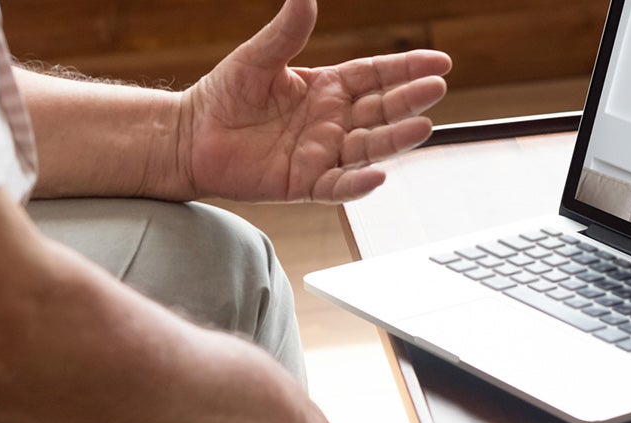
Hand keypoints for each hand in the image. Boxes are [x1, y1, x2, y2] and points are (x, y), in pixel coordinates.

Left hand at [176, 0, 451, 202]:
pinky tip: (378, 176)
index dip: (407, 69)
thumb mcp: (258, 57)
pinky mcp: (305, 183)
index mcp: (327, 88)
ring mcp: (322, 152)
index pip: (376, 76)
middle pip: (381, 109)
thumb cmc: (224, 95)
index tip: (439, 62)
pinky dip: (358, 184)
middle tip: (436, 89)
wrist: (190, 136)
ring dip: (396, 138)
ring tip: (422, 127)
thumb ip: (286, 30)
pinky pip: (338, 184)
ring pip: (369, 146)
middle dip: (410, 99)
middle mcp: (332, 120)